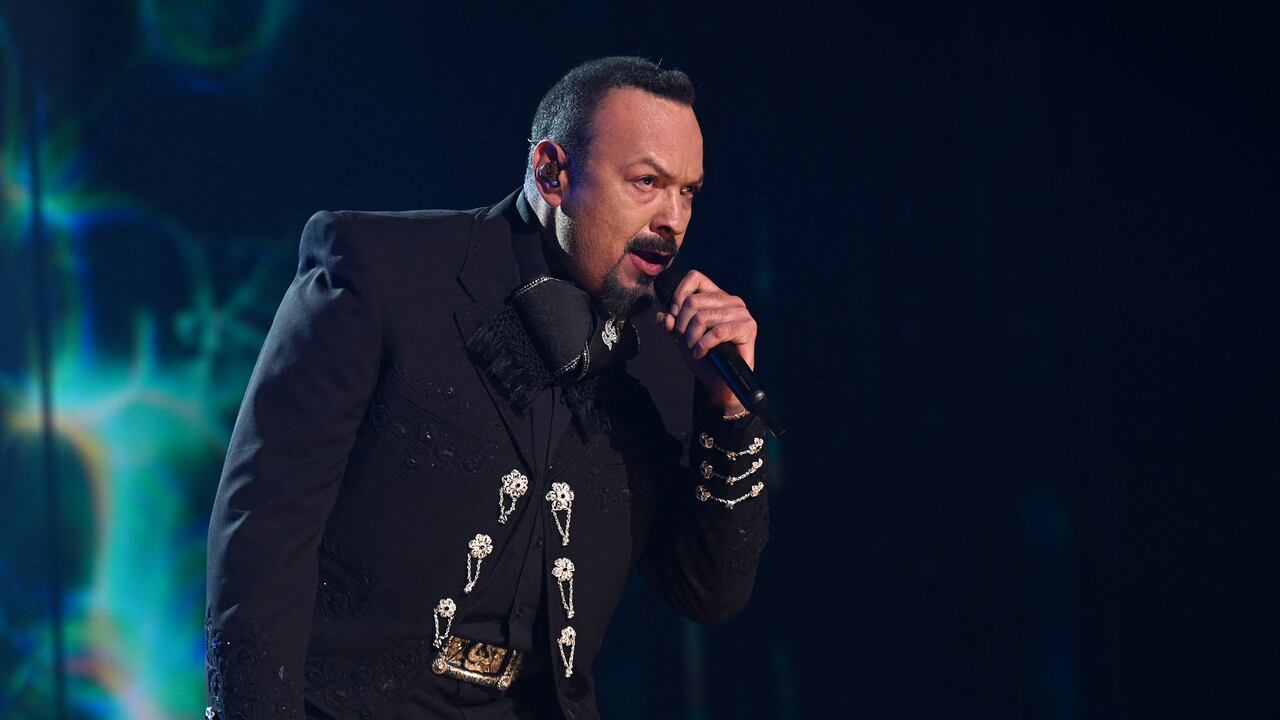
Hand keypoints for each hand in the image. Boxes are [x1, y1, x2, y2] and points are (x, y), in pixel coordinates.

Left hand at [654, 270, 757, 414]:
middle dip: (682, 324)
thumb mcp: (681, 336)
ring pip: (702, 317)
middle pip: (693, 300)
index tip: (674, 316)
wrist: (719, 382)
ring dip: (691, 337)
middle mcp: (731, 300)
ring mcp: (742, 313)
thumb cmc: (704, 356)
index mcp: (717, 296)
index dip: (679, 295)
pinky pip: (716, 332)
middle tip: (684, 340)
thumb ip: (671, 323)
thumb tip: (663, 316)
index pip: (695, 277)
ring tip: (693, 348)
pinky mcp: (748, 328)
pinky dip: (703, 345)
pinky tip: (701, 353)